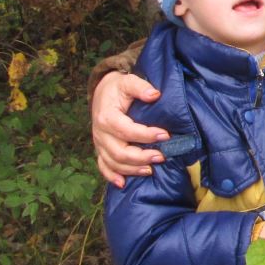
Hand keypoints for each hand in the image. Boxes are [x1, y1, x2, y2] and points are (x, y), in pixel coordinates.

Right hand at [92, 71, 167, 186]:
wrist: (102, 92)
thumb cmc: (117, 88)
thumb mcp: (127, 81)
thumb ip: (140, 87)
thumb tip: (154, 95)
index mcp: (107, 117)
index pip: (127, 131)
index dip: (146, 135)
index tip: (165, 135)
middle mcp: (100, 133)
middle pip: (120, 152)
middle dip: (142, 157)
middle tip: (162, 156)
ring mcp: (100, 144)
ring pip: (114, 163)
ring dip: (133, 169)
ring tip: (151, 169)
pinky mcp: (100, 150)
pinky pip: (103, 167)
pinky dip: (112, 176)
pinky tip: (123, 184)